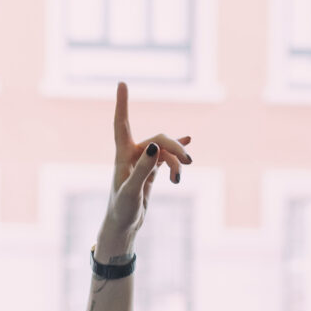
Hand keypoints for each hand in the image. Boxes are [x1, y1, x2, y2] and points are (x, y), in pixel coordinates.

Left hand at [98, 81, 190, 256]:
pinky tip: (188, 143)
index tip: (122, 83)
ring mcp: (142, 162)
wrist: (122, 227)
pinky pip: (167, 157)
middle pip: (159, 139)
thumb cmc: (121, 211)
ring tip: (178, 179)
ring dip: (177, 162)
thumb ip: (143, 170)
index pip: (121, 124)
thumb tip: (156, 146)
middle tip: (188, 163)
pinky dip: (177, 155)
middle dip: (175, 149)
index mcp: (122, 156)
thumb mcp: (131, 192)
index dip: (122, 104)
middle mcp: (131, 155)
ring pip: (167, 152)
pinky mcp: (150, 171)